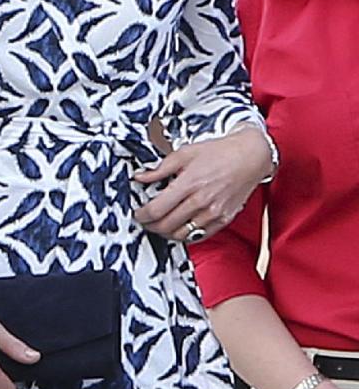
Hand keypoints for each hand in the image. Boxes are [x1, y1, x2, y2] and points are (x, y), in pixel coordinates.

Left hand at [133, 127, 270, 240]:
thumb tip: (140, 177)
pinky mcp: (223, 220)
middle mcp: (201, 201)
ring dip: (165, 233)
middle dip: (150, 225)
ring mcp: (213, 213)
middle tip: (144, 221)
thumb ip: (160, 168)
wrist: (249, 157)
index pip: (157, 209)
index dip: (142, 214)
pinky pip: (199, 236)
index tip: (137, 213)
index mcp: (189, 183)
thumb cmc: (218, 152)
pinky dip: (185, 235)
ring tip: (158, 226)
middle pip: (167, 225)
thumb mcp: (184, 153)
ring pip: (182, 234)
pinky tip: (178, 228)